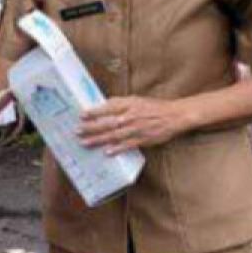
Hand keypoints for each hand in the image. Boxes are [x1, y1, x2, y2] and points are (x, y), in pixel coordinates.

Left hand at [77, 97, 191, 154]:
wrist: (175, 116)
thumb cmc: (154, 107)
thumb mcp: (136, 99)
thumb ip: (120, 102)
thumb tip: (103, 103)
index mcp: (129, 104)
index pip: (107, 107)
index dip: (94, 112)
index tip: (81, 115)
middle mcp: (130, 116)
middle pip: (107, 122)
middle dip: (90, 127)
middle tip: (76, 131)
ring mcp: (136, 128)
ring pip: (114, 135)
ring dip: (98, 139)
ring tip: (85, 143)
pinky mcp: (143, 139)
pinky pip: (128, 145)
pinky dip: (117, 148)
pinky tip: (106, 152)